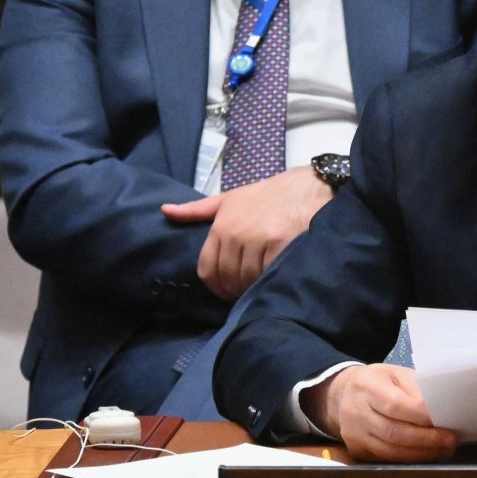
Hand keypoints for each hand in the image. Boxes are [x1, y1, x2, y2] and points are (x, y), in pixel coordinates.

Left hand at [161, 167, 332, 299]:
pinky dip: (269, 280)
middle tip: (247, 289)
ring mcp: (258, 241)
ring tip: (261, 282)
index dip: (216, 285)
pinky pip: (267, 275)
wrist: (311, 187)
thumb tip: (165, 210)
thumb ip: (198, 209)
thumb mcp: (231, 198)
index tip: (227, 290)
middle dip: (235, 288)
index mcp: (221, 225)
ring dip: (252, 287)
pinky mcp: (280, 248)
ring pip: (246, 280)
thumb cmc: (270, 194)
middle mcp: (236, 234)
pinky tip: (275, 276)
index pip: (207, 269)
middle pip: (227, 277)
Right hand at [305, 364, 458, 462]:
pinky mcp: (357, 451)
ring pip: (390, 451)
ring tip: (443, 450)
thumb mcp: (395, 374)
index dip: (420, 415)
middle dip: (425, 439)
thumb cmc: (377, 382)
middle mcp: (355, 412)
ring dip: (421, 453)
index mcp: (366, 386)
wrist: (342, 395)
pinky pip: (386, 459)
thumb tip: (439, 407)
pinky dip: (409, 459)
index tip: (443, 420)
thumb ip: (415, 387)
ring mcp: (354, 434)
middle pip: (393, 432)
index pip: (394, 405)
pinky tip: (427, 455)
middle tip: (450, 440)